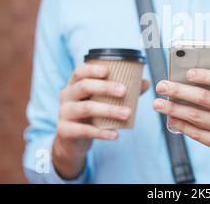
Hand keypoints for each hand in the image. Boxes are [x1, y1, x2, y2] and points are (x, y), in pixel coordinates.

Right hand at [52, 63, 149, 179]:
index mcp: (75, 83)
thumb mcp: (102, 99)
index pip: (80, 71)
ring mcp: (64, 113)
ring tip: (127, 114)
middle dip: (105, 88)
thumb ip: (122, 91)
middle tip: (124, 92)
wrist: (72, 139)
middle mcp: (67, 95)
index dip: (92, 69)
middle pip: (84, 87)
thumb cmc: (91, 112)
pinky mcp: (65, 130)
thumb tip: (146, 82)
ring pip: (86, 108)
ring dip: (109, 110)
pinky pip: (84, 130)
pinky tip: (115, 134)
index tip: (107, 71)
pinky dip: (102, 132)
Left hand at [153, 68, 209, 176]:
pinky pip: (198, 134)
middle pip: (205, 98)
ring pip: (197, 117)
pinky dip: (181, 125)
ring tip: (157, 103)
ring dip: (174, 109)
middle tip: (161, 86)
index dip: (206, 76)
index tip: (187, 73)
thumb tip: (192, 72)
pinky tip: (170, 118)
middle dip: (179, 91)